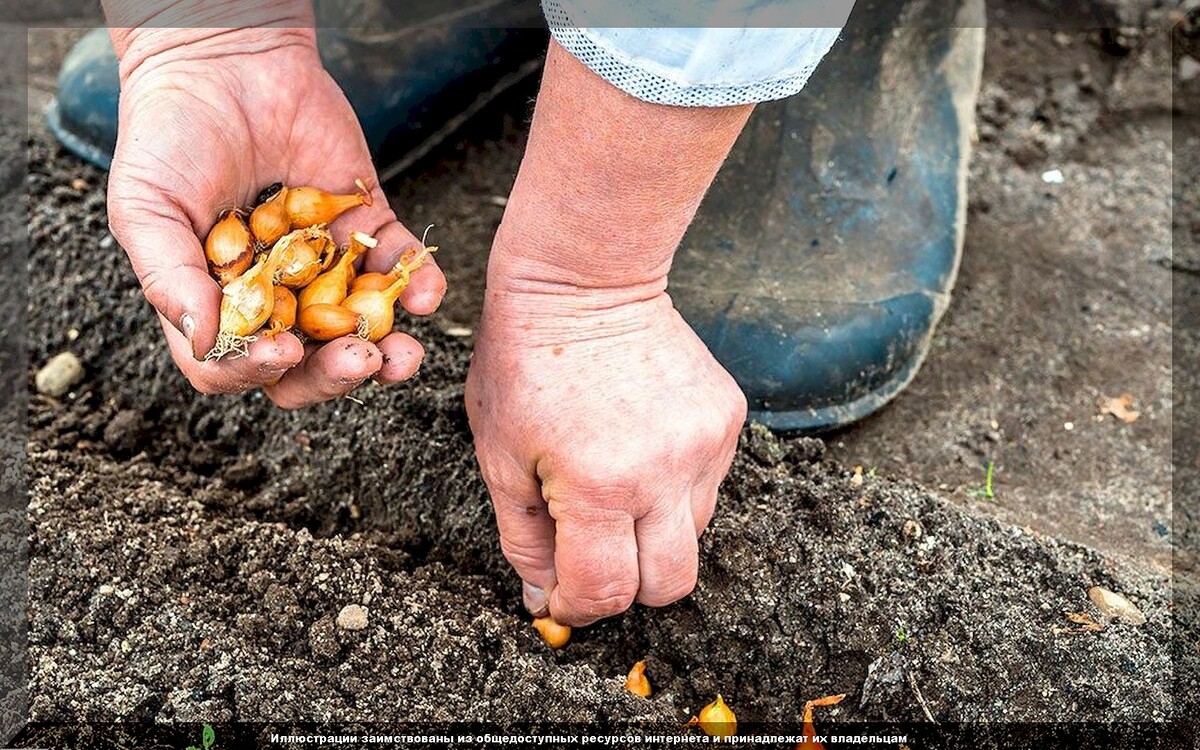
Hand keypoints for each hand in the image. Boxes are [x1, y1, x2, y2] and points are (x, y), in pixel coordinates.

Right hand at [106, 28, 445, 405]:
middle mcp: (274, 296)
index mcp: (217, 303)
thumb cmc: (168, 136)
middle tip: (359, 361)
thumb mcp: (145, 206)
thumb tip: (205, 341)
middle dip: (335, 375)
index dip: (257, 371)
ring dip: (388, 354)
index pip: (236, 365)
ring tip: (403, 355)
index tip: (280, 353)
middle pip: (307, 365)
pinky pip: (400, 270)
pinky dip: (419, 287)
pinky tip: (423, 295)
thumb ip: (168, 276)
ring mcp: (324, 265)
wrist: (225, 61)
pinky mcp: (367, 228)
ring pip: (361, 330)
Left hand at [465, 287, 746, 625]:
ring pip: (692, 536)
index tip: (561, 595)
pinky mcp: (728, 419)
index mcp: (600, 484)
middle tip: (592, 553)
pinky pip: (708, 486)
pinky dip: (673, 488)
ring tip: (611, 478)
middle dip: (628, 586)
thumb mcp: (500, 457)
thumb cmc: (525, 362)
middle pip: (670, 585)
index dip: (578, 607)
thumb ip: (524, 540)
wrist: (585, 278)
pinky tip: (638, 444)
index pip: (606, 592)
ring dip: (651, 532)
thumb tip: (546, 600)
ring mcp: (706, 443)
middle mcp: (665, 471)